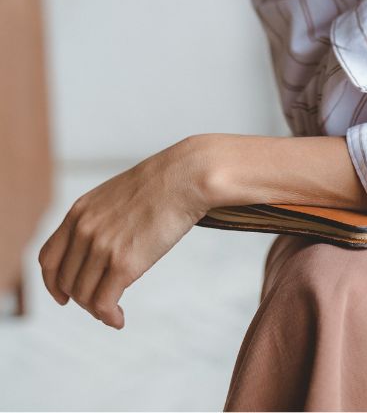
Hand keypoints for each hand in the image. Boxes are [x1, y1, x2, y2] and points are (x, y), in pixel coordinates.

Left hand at [38, 136, 210, 329]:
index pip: (48, 258)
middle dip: (81, 298)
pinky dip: (108, 317)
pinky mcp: (123, 263)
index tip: (63, 296)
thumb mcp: (118, 194)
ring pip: (84, 295)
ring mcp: (102, 247)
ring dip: (97, 310)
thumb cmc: (164, 182)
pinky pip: (103, 303)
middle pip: (66, 281)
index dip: (52, 283)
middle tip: (101, 303)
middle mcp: (84, 230)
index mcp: (80, 212)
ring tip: (113, 312)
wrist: (187, 176)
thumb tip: (104, 242)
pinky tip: (119, 319)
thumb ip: (101, 218)